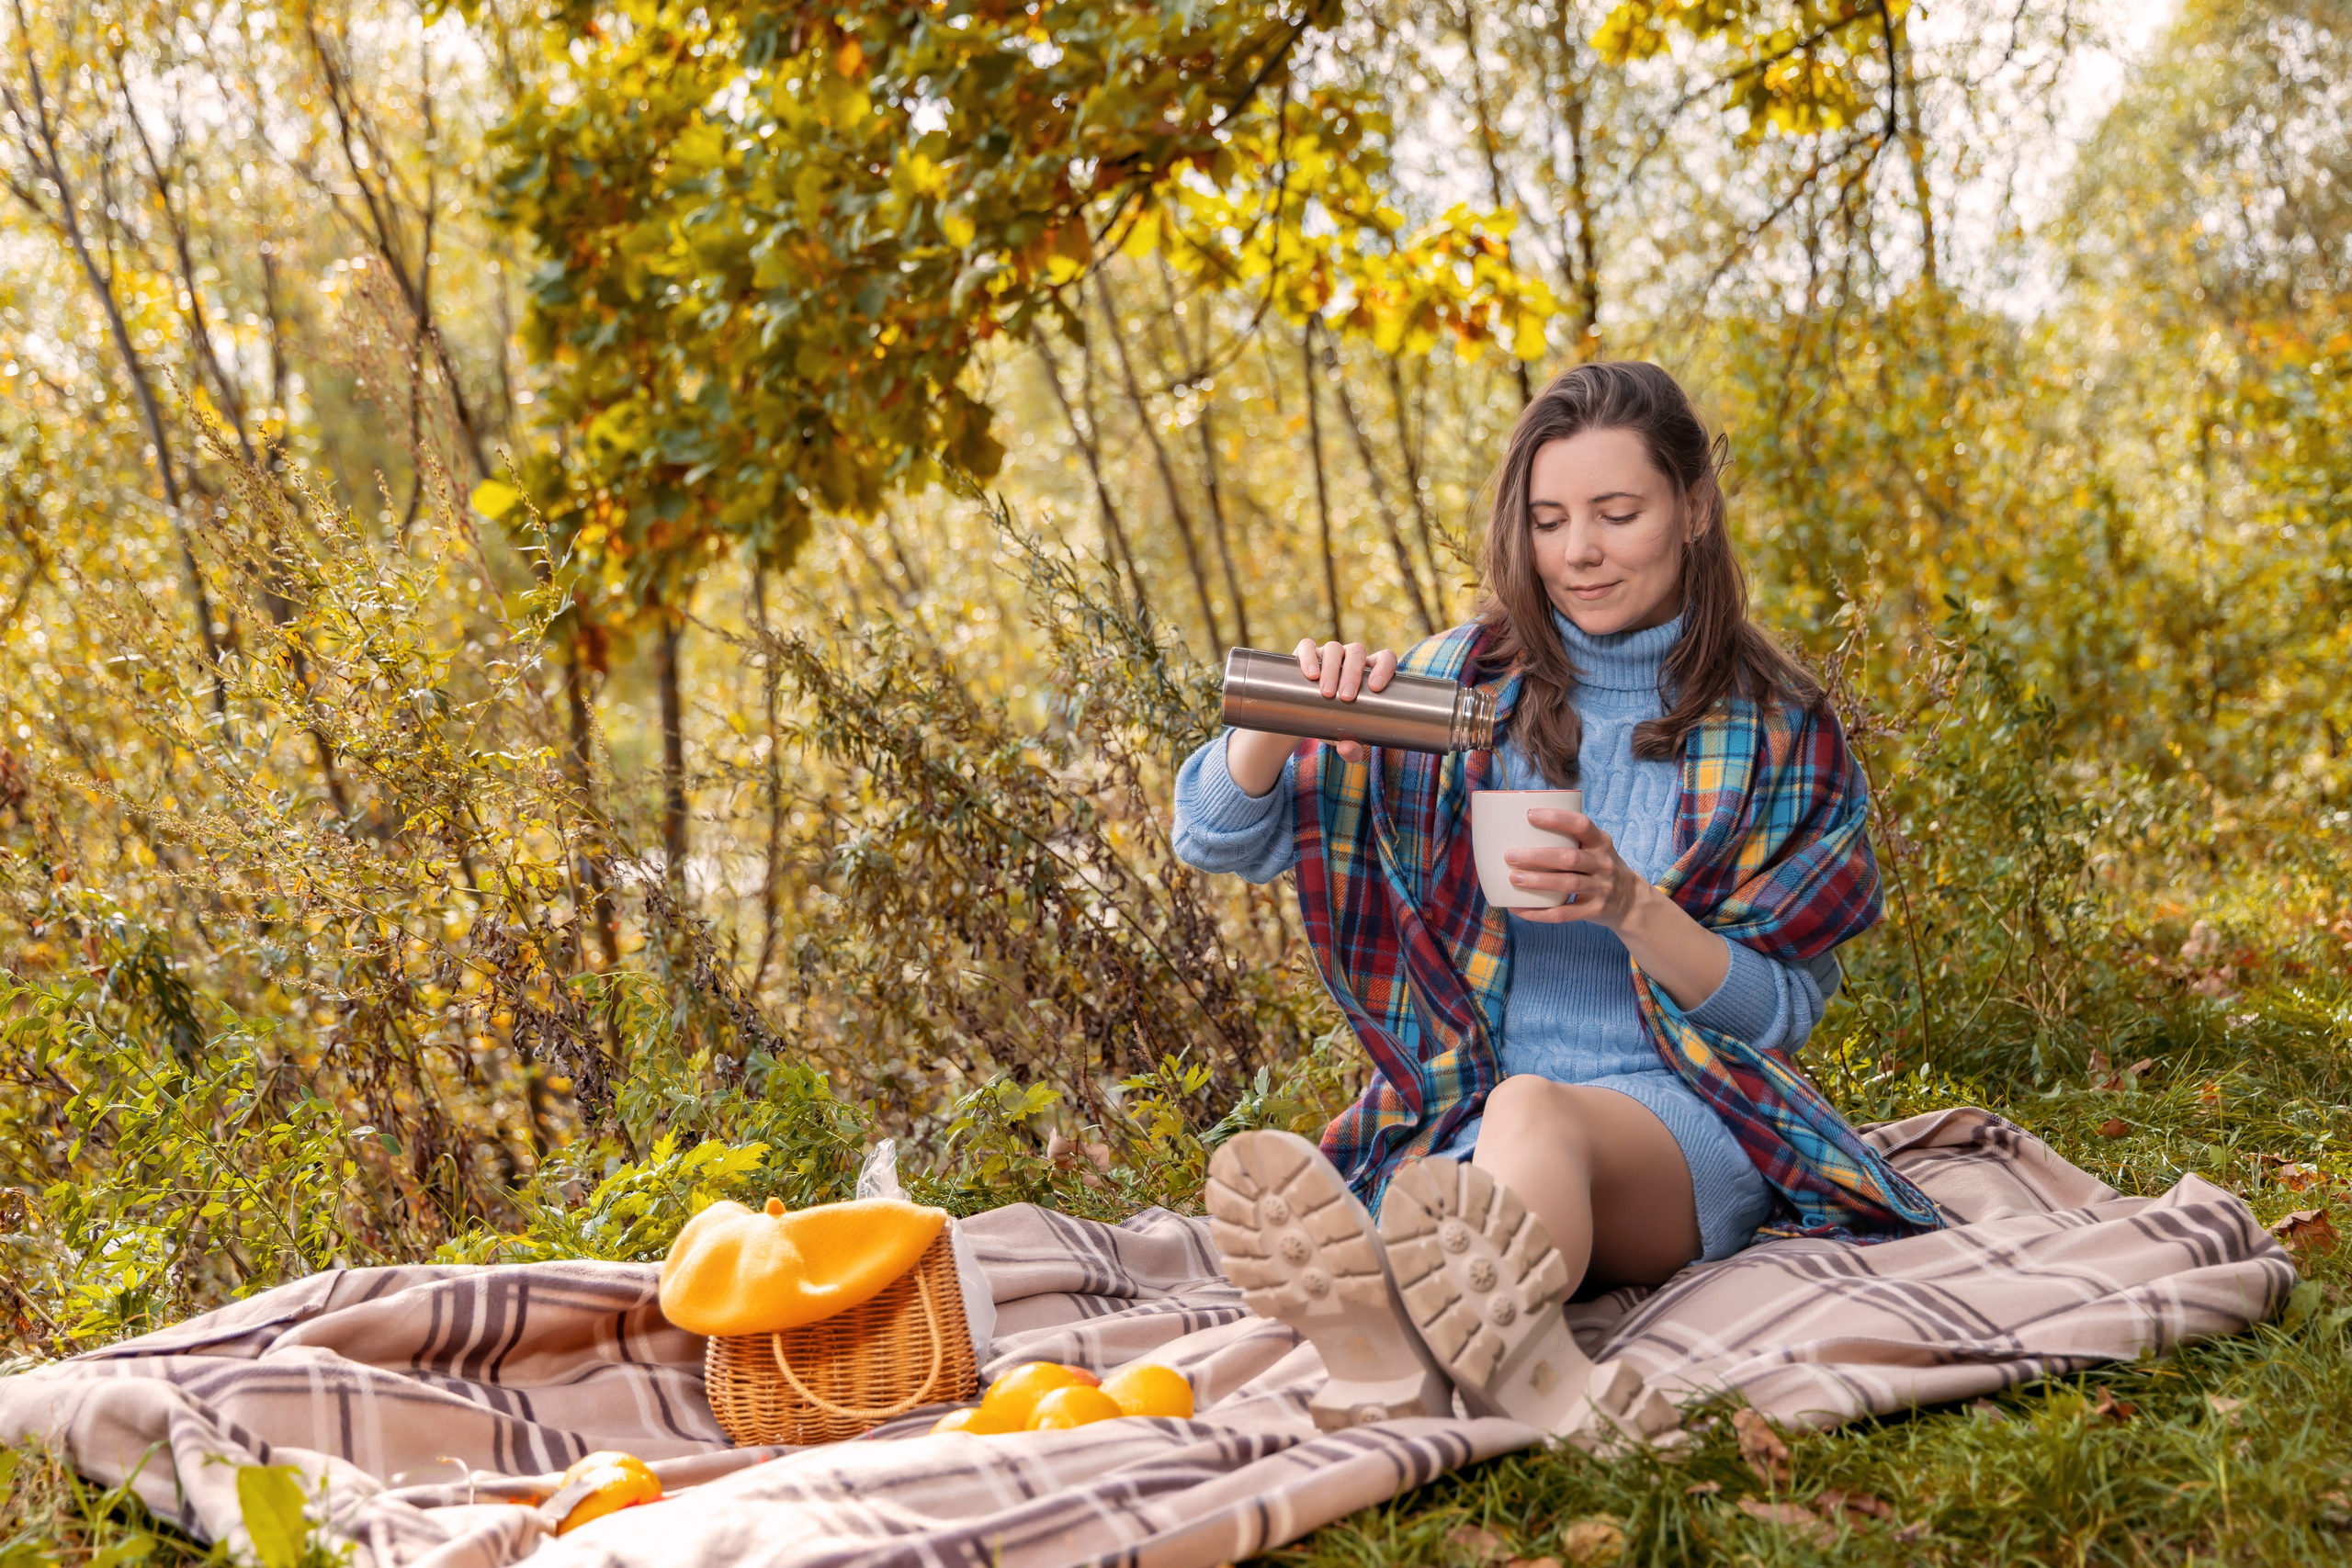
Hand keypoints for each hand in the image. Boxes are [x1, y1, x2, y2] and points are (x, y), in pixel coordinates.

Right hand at [1295, 639, 1397, 764]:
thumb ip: (1352, 748)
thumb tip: (1349, 748)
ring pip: (1334, 649)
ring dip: (1333, 668)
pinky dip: (1309, 657)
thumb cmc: (1333, 723)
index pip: (1384, 658)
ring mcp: (1327, 653)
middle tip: (1347, 698)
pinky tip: (1310, 675)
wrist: (1302, 716)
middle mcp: (1349, 658)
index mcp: (1368, 671)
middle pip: (1357, 652)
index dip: (1384, 668)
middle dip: (1353, 673)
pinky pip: (1307, 647)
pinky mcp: (1304, 653)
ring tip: (1326, 693)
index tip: (1375, 688)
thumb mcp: (1344, 737)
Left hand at [1504, 810, 1649, 928]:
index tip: (1530, 815)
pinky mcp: (1594, 910)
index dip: (1557, 819)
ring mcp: (1600, 888)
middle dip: (1538, 856)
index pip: (1582, 825)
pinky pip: (1564, 913)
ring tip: (1513, 878)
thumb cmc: (1600, 867)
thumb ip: (1570, 837)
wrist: (1631, 901)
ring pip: (1568, 884)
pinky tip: (1519, 909)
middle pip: (1570, 858)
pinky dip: (1540, 913)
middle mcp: (1603, 864)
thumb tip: (1521, 828)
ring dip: (1538, 882)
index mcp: (1601, 842)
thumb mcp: (1596, 847)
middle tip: (1510, 855)